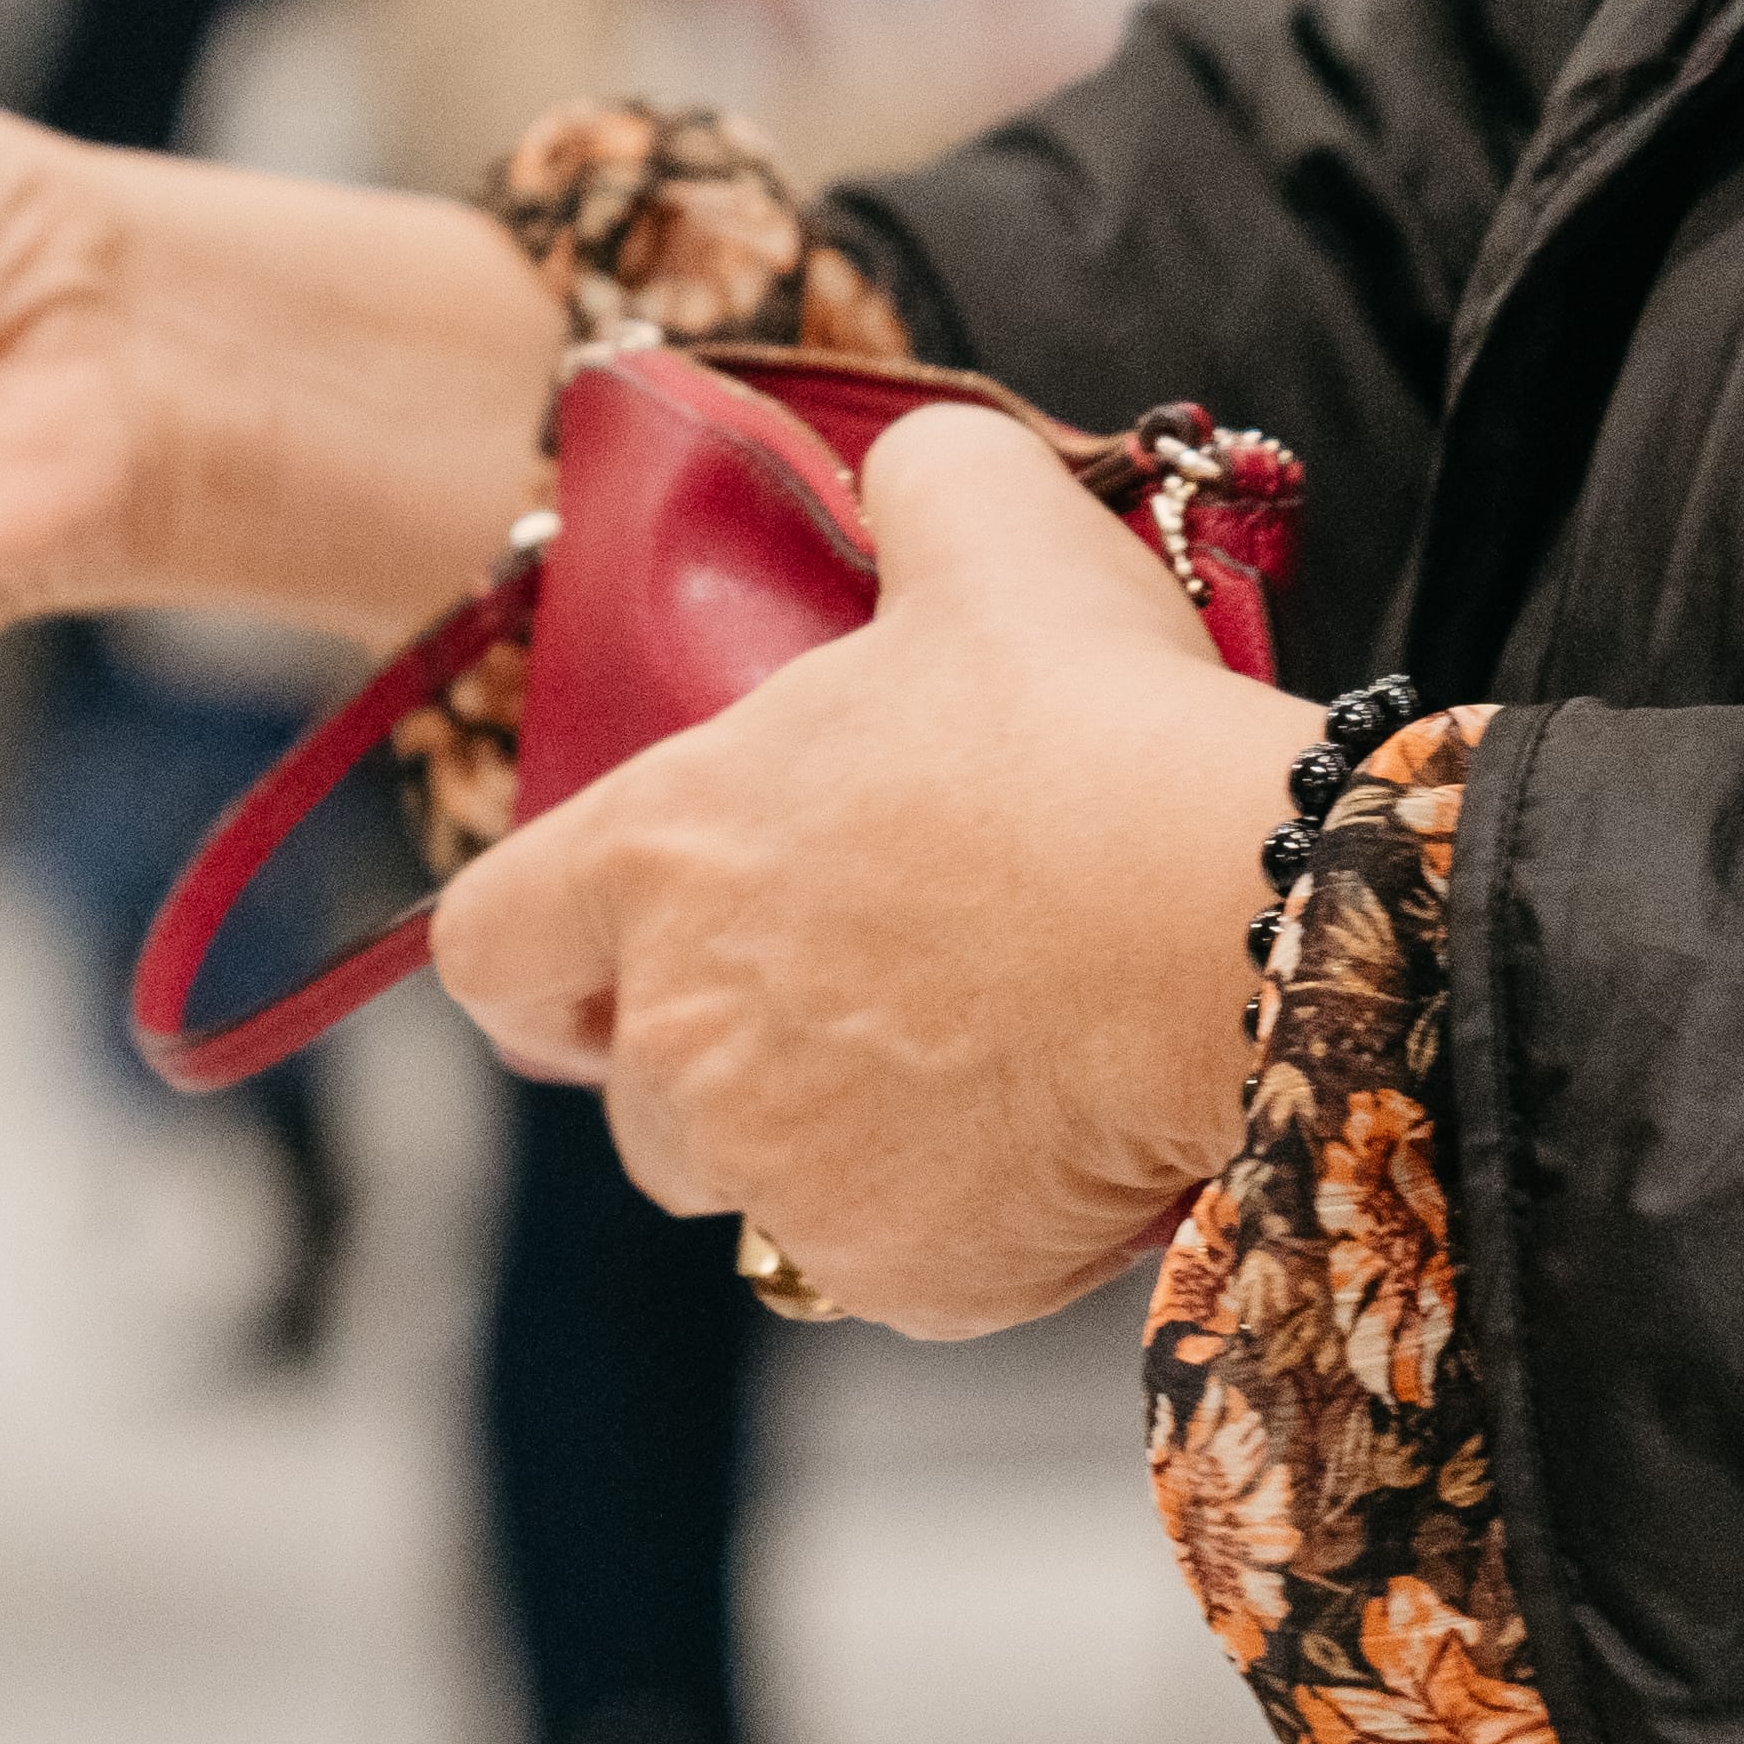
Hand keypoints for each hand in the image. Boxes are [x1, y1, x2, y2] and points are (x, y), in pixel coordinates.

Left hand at [425, 408, 1324, 1338]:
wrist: (1256, 925)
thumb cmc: (1105, 732)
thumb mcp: (995, 540)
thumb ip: (918, 484)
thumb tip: (908, 471)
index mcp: (658, 858)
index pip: (488, 945)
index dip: (539, 961)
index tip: (598, 968)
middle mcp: (680, 1034)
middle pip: (637, 1087)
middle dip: (723, 1057)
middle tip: (865, 995)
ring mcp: (777, 1168)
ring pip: (764, 1182)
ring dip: (838, 1141)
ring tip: (977, 1056)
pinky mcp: (891, 1272)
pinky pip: (892, 1264)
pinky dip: (958, 1222)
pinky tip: (1050, 1132)